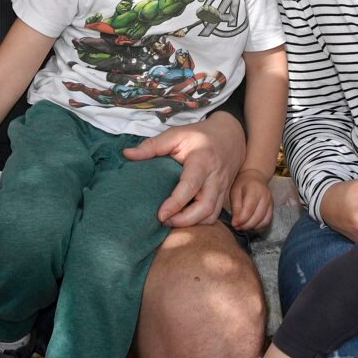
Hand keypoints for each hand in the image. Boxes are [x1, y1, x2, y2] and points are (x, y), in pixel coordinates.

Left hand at [123, 111, 245, 227]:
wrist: (231, 135)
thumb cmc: (199, 135)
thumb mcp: (177, 134)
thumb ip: (152, 145)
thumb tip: (127, 154)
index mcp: (202, 160)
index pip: (190, 186)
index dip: (175, 203)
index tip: (160, 215)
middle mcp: (215, 177)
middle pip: (206, 207)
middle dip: (184, 220)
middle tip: (164, 221)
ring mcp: (222, 188)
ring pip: (212, 215)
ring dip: (192, 223)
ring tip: (172, 221)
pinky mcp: (223, 195)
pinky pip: (214, 215)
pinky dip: (199, 221)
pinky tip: (184, 219)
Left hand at [229, 169, 272, 231]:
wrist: (255, 177)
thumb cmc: (243, 185)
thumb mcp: (235, 192)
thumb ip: (235, 207)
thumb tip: (235, 222)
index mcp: (255, 190)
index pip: (249, 208)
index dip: (241, 219)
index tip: (234, 224)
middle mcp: (265, 196)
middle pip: (258, 216)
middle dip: (246, 225)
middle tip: (237, 227)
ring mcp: (270, 203)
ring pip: (264, 221)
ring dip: (252, 227)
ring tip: (242, 226)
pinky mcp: (272, 208)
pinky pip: (267, 221)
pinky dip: (259, 226)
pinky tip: (250, 225)